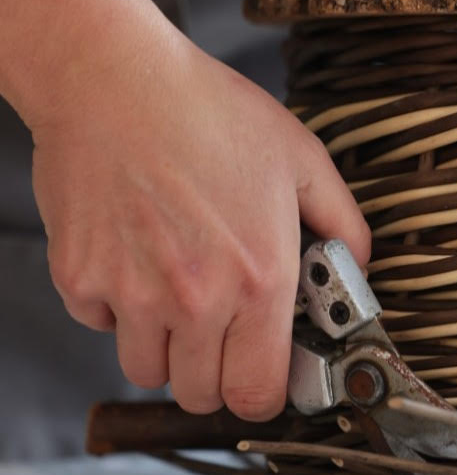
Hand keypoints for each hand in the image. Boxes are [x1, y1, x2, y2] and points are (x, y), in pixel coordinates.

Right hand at [1, 0, 368, 420]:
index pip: (258, 394)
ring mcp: (132, 295)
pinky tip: (135, 251)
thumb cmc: (208, 111)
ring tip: (177, 283)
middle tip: (220, 323)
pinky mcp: (81, 281)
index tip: (262, 373)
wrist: (116, 80)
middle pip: (201, 394)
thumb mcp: (302, 157)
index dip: (264, 392)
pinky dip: (116, 305)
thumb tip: (358, 264)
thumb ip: (342, 222)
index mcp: (259, 277)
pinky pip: (102, 325)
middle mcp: (196, 300)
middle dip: (214, 368)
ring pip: (148, 369)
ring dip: (164, 343)